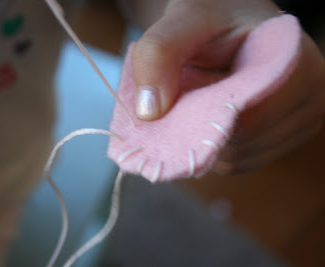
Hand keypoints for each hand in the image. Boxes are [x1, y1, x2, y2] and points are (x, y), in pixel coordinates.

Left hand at [129, 0, 324, 173]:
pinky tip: (211, 117)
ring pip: (239, 157)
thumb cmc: (212, 21)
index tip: (176, 104)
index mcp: (296, 65)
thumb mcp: (183, 21)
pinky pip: (239, 161)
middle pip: (243, 142)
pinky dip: (215, 147)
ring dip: (206, 138)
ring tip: (201, 102)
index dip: (203, 119)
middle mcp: (311, 97)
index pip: (246, 120)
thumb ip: (159, 54)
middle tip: (185, 98)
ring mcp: (300, 121)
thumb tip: (148, 113)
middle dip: (201, 128)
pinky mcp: (283, 137)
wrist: (228, 26)